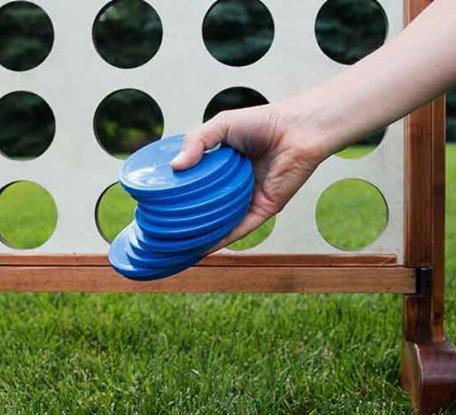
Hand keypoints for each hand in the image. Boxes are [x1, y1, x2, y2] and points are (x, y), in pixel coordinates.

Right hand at [171, 101, 326, 248]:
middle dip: (187, 219)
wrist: (297, 129)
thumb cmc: (263, 122)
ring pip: (221, 223)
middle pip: (207, 207)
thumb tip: (175, 167)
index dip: (179, 193)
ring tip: (177, 247)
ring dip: (201, 236)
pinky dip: (221, 240)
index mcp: (224, 167)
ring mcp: (247, 200)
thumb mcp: (221, 125)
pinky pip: (239, 230)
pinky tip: (202, 250)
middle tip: (162, 230)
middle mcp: (234, 186)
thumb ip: (196, 141)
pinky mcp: (262, 210)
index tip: (158, 203)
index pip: (197, 184)